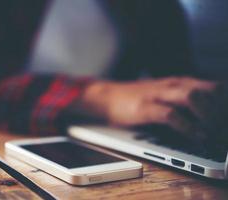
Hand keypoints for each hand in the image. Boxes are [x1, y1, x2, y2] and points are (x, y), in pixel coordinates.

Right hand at [81, 77, 225, 141]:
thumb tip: (207, 113)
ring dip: (208, 115)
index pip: (213, 86)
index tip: (226, 118)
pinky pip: (171, 115)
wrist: (106, 97)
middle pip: (209, 89)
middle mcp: (171, 85)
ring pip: (192, 97)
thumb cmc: (136, 98)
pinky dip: (188, 127)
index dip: (224, 101)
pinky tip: (196, 136)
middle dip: (220, 109)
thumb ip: (183, 99)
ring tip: (213, 132)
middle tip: (222, 126)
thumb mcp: (163, 94)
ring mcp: (157, 95)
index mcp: (178, 82)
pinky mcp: (145, 108)